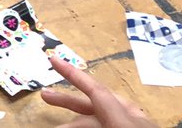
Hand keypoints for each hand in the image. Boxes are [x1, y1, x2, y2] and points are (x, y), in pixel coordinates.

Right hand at [39, 57, 155, 127]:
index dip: (73, 74)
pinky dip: (97, 127)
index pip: (95, 91)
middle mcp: (132, 121)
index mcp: (126, 121)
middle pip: (94, 108)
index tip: (54, 59)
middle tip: (44, 97)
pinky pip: (112, 126)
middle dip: (68, 104)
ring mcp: (137, 127)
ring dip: (80, 124)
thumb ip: (90, 126)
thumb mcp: (116, 127)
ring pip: (102, 121)